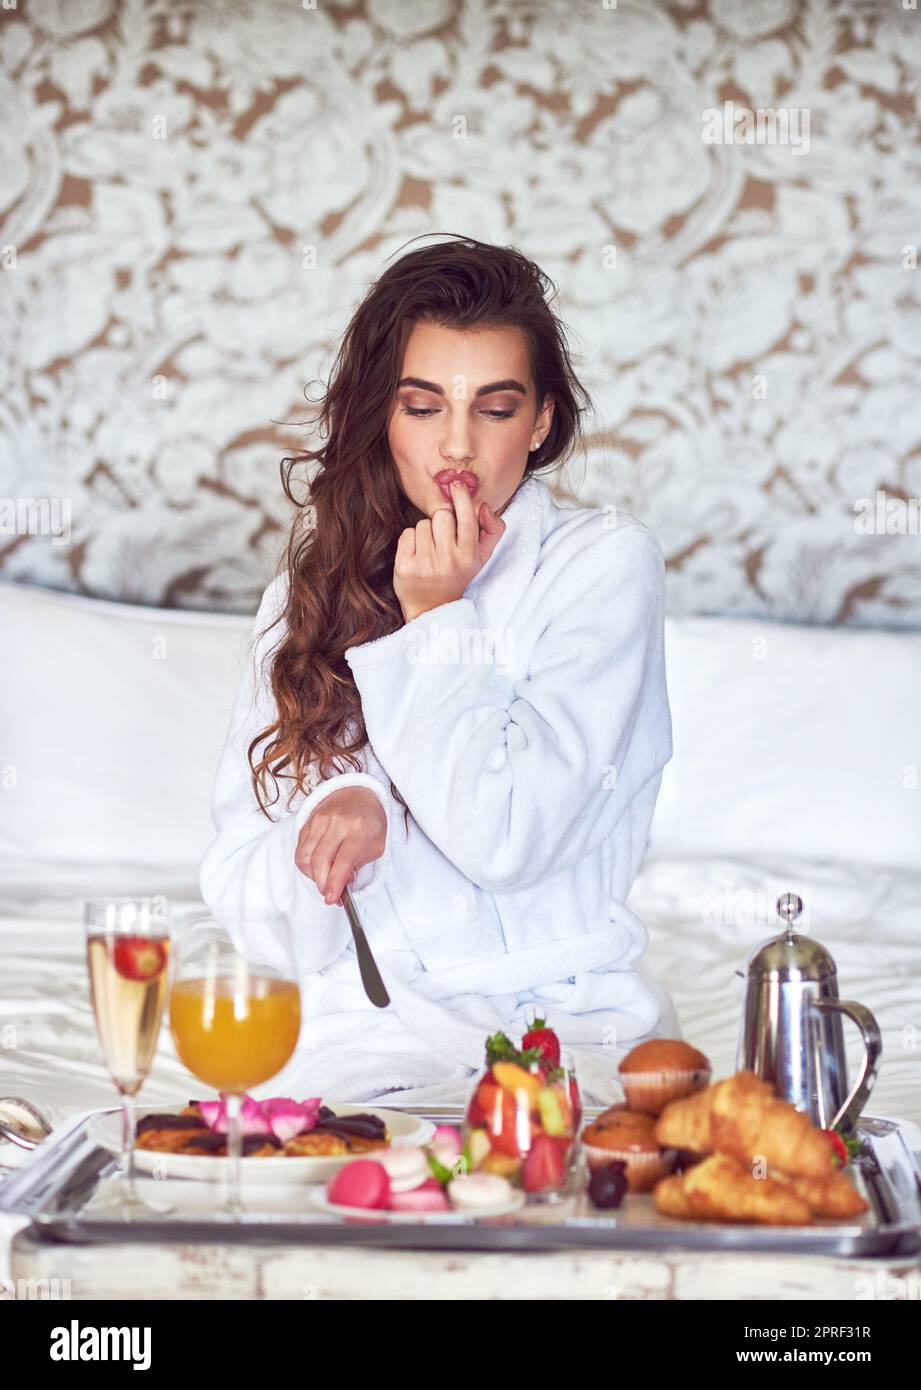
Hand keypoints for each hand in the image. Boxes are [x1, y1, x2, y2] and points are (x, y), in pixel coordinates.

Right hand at [295, 787, 386, 905]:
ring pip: (306, 858)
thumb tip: (341, 883)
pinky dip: (307, 868)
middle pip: (320, 860)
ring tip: (326, 880)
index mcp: (361, 827)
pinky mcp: (306, 824)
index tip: (332, 899)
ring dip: (314, 877)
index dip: (336, 881)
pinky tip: (319, 869)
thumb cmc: (370, 822)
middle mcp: (337, 823)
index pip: (345, 858)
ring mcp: (319, 821)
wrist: (355, 792)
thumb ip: (360, 864)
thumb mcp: (377, 844)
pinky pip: (300, 852)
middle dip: (323, 884)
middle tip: (331, 895)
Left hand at [394, 480, 505, 622]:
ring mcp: (425, 564)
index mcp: (469, 556)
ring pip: (422, 524)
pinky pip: (406, 535)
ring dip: (425, 532)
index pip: (467, 518)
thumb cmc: (457, 575)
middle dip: (441, 521)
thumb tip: (485, 506)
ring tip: (430, 550)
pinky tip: (416, 555)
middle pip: (442, 515)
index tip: (456, 485)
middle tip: (442, 538)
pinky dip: (409, 541)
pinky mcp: (405, 567)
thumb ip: (492, 530)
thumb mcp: (481, 557)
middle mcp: (448, 560)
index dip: (462, 497)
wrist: (432, 608)